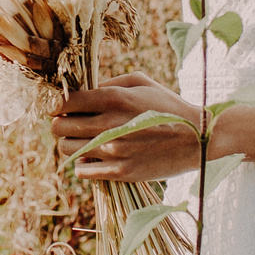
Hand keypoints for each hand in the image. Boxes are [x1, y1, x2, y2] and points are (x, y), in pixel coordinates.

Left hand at [51, 75, 206, 181]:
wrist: (198, 138)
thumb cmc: (168, 106)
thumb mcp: (140, 82)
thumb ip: (107, 83)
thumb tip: (79, 91)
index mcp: (115, 98)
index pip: (64, 102)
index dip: (56, 104)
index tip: (60, 106)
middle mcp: (110, 125)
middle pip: (58, 127)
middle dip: (61, 124)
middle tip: (72, 123)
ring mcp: (114, 151)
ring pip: (66, 149)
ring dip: (70, 143)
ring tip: (85, 139)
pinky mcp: (120, 172)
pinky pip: (81, 171)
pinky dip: (83, 164)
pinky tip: (95, 156)